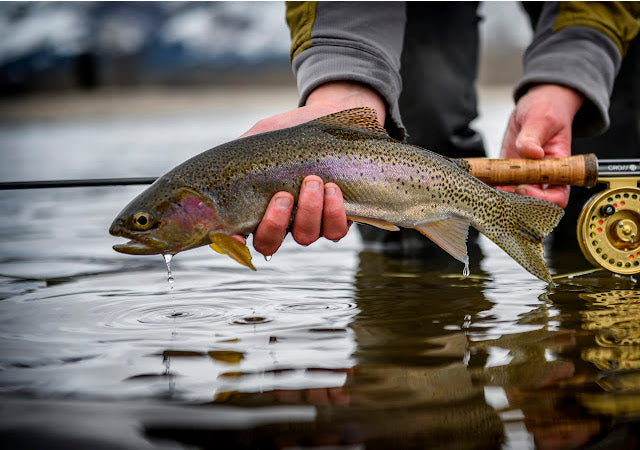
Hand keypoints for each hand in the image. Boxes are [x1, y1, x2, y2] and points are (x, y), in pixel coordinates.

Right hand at [235, 81, 385, 254]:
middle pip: (269, 244)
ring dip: (308, 212)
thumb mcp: (259, 136)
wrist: (329, 117)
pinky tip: (332, 189)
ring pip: (305, 237)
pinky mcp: (338, 218)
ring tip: (313, 180)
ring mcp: (310, 222)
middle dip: (275, 223)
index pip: (238, 237)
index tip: (238, 236)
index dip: (235, 244)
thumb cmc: (290, 130)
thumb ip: (239, 153)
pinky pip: (335, 231)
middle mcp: (281, 221)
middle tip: (284, 195)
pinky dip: (333, 213)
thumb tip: (221, 166)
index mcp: (255, 206)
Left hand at [499, 84, 583, 207]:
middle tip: (502, 188)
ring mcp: (525, 175)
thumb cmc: (547, 109)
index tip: (523, 186)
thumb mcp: (541, 118)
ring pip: (516, 198)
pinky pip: (501, 186)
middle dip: (518, 201)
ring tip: (488, 187)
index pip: (558, 196)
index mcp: (559, 166)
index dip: (542, 199)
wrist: (536, 105)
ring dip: (502, 197)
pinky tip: (481, 182)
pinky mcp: (509, 171)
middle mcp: (543, 175)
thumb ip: (533, 136)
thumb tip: (531, 152)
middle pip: (536, 203)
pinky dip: (491, 188)